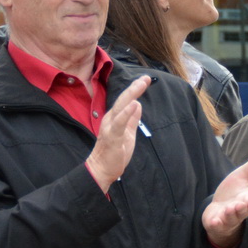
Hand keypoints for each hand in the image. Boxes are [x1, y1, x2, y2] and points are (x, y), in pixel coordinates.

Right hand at [85, 75, 151, 193]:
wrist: (101, 170)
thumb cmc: (114, 153)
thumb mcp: (128, 133)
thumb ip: (132, 120)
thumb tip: (138, 104)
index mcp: (115, 118)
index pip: (126, 101)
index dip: (135, 90)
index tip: (145, 80)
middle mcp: (110, 119)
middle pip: (123, 100)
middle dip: (134, 88)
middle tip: (146, 78)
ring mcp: (110, 127)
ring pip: (121, 107)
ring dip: (131, 95)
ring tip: (140, 84)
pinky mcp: (112, 137)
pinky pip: (119, 123)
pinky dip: (126, 113)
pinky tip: (134, 104)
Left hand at [203, 149, 247, 247]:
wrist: (218, 208)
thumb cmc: (233, 192)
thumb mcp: (242, 176)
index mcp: (247, 201)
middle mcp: (239, 212)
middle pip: (242, 212)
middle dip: (241, 209)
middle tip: (239, 204)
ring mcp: (228, 219)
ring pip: (231, 219)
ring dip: (230, 215)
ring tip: (228, 209)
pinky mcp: (216, 224)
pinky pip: (217, 226)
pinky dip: (215, 224)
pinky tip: (214, 222)